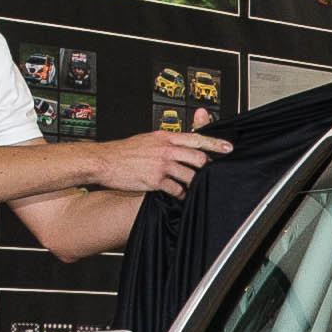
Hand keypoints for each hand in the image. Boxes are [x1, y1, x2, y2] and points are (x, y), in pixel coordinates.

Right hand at [84, 126, 230, 197]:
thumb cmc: (123, 152)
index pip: (196, 137)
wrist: (103, 161)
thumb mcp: (147, 139)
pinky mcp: (155, 180)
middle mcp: (165, 149)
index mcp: (164, 136)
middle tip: (205, 173)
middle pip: (198, 158)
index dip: (215, 143)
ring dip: (193, 183)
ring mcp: (161, 164)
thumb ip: (165, 140)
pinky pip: (177, 189)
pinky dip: (180, 194)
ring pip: (190, 175)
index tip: (228, 148)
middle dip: (205, 168)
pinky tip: (179, 195)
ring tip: (190, 186)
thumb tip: (178, 143)